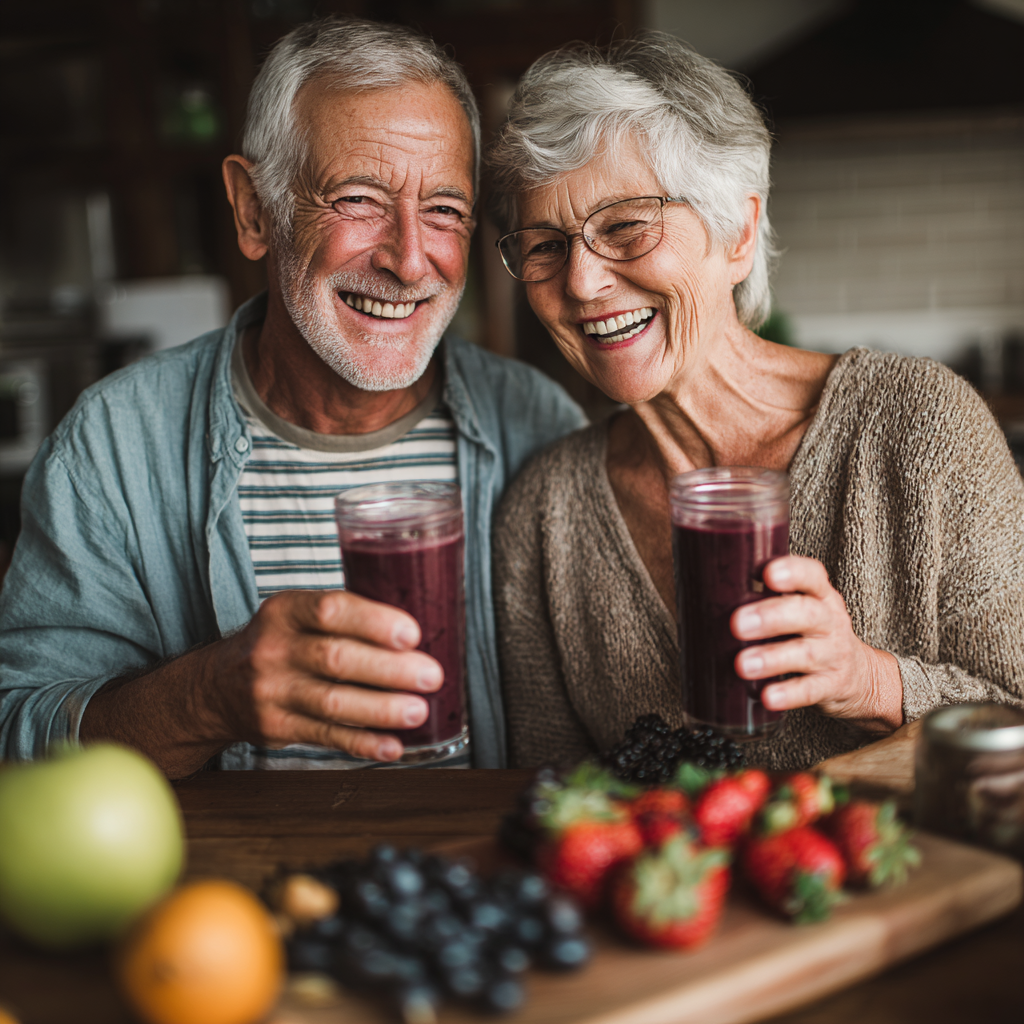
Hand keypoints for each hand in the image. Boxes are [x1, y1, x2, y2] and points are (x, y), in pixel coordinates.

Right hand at [201, 589, 442, 761]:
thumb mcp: (299, 615)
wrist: (217, 685)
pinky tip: (391, 745)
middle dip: (390, 669)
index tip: (412, 634)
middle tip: (431, 675)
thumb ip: (346, 620)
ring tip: (418, 711)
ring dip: (382, 709)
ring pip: (333, 703)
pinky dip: (362, 743)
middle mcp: (274, 649)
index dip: (373, 622)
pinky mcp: (276, 727)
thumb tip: (416, 638)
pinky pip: (325, 736)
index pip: (331, 610)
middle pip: (337, 659)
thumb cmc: (280, 643)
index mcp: (286, 611)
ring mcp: (272, 691)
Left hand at [730, 555, 902, 731]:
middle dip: (771, 617)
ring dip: (772, 658)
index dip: (792, 572)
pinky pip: (810, 690)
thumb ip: (764, 598)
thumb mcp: (799, 608)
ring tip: (743, 664)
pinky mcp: (831, 685)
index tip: (767, 574)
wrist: (861, 676)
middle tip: (738, 623)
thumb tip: (704, 592)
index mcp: (819, 595)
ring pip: (804, 653)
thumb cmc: (813, 634)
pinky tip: (768, 696)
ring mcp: (832, 654)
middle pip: (806, 613)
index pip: (812, 576)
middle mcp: (829, 621)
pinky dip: (789, 694)